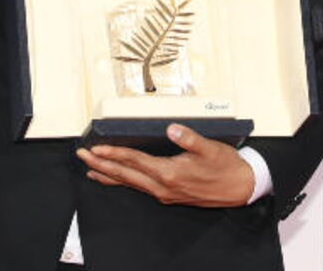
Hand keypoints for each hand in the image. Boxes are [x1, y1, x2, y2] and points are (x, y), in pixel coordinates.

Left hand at [76, 123, 254, 207]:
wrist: (240, 188)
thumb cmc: (226, 167)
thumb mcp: (210, 148)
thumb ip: (189, 138)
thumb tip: (172, 128)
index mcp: (170, 173)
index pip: (135, 161)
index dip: (114, 153)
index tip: (96, 148)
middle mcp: (163, 186)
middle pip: (125, 175)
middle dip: (102, 165)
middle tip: (82, 157)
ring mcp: (165, 193)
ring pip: (130, 183)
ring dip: (109, 174)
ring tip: (90, 169)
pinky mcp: (169, 194)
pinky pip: (139, 187)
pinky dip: (124, 182)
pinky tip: (117, 178)